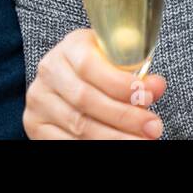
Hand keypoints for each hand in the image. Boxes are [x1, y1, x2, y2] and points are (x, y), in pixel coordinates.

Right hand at [24, 28, 166, 139]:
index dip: (120, 84)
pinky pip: (66, 142)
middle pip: (85, 99)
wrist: (70, 82)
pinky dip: (96, 146)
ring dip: (115, 137)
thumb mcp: (117, 64)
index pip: (89, 65)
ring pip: (79, 125)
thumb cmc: (100, 70)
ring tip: (142, 140)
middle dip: (124, 116)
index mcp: (69, 47)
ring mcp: (39, 99)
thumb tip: (156, 85)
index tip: (148, 96)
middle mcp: (49, 71)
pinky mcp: (36, 125)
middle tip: (153, 127)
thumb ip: (137, 74)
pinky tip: (117, 145)